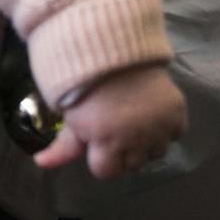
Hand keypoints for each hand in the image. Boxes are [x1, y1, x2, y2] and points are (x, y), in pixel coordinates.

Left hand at [35, 64, 185, 179]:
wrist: (111, 47)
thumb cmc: (82, 84)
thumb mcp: (70, 115)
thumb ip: (63, 146)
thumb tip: (41, 164)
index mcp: (107, 141)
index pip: (106, 172)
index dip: (99, 158)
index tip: (97, 140)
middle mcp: (137, 139)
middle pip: (133, 165)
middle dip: (123, 151)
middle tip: (115, 126)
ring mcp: (160, 127)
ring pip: (156, 153)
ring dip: (146, 142)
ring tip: (134, 118)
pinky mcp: (177, 113)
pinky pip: (176, 134)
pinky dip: (166, 127)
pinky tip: (151, 112)